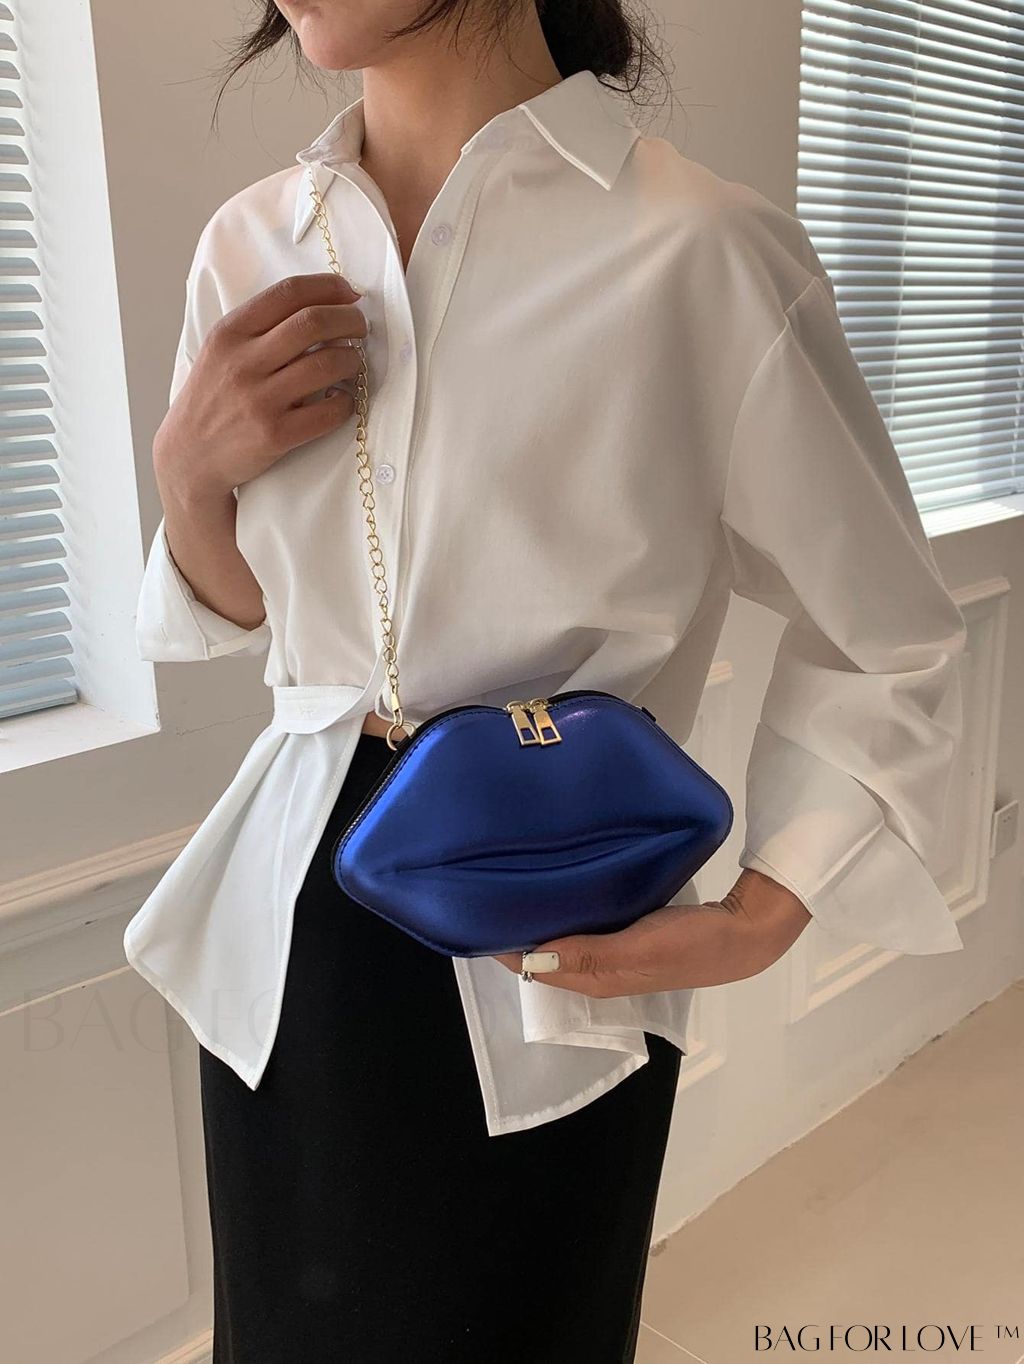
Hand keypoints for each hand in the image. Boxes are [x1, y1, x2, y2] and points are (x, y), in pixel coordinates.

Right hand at [154, 272, 368, 501]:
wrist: (189, 456)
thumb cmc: (212, 400)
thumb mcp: (221, 352)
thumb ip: (259, 328)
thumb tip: (319, 307)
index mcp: (230, 333)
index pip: (288, 293)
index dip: (328, 287)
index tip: (349, 293)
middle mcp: (243, 362)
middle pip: (313, 323)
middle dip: (349, 320)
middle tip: (359, 328)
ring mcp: (259, 399)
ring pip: (327, 364)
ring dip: (353, 360)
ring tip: (353, 364)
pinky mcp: (275, 435)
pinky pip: (329, 412)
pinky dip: (346, 403)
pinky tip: (341, 399)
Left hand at [493, 868, 811, 996]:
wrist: (746, 932)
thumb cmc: (691, 943)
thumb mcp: (637, 950)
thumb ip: (587, 955)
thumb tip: (529, 957)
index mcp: (594, 980)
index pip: (532, 964)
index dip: (501, 944)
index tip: (471, 911)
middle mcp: (597, 969)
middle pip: (543, 952)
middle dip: (512, 928)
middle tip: (483, 886)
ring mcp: (613, 951)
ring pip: (562, 935)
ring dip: (538, 916)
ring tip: (510, 880)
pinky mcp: (628, 932)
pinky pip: (584, 922)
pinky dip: (565, 907)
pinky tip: (559, 883)